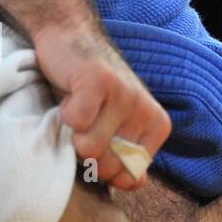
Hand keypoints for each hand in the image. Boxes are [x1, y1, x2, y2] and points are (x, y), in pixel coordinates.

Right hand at [34, 24, 171, 190]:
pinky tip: (71, 95)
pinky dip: (64, 113)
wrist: (69, 37)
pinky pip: (77, 122)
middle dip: (86, 151)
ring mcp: (125, 96)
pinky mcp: (100, 82)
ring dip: (73, 131)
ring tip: (80, 107)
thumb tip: (133, 184)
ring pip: (89, 147)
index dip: (105, 168)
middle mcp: (146, 112)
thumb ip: (125, 157)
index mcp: (157, 126)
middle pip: (107, 165)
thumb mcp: (114, 126)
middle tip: (86, 122)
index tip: (99, 139)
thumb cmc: (89, 91)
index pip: (131, 176)